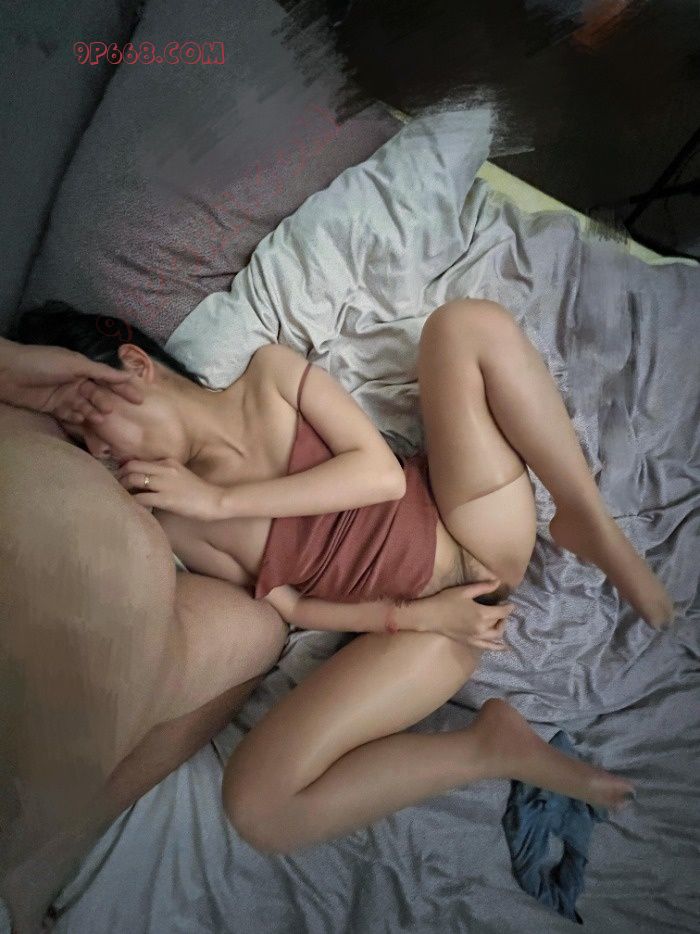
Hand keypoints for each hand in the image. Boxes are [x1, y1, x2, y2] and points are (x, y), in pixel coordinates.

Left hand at [0, 341, 143, 417]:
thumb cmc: (43, 362)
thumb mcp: (74, 364)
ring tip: (99, 420)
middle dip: (106, 404)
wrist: (7, 372)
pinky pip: (70, 415)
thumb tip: (128, 374)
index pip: (109, 379)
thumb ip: (101, 372)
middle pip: (97, 395)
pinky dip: (77, 419)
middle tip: (112, 412)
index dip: (124, 388)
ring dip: (92, 413)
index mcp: (83, 368)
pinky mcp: (53, 407)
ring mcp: (65, 395)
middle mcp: (76, 381)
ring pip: (85, 407)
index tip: (140, 400)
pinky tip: (82, 422)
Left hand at [115, 457, 222, 519]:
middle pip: (131, 467)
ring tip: (121, 497)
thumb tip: (147, 483)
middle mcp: (164, 469)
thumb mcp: (181, 476)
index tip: (122, 478)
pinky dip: (132, 502)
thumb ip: (165, 475)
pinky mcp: (165, 499)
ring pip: (133, 480)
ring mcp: (164, 483)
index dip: (126, 470)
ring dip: (123, 489)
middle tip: (117, 488)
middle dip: (120, 477)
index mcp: (168, 462)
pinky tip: (130, 507)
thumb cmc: (200, 492)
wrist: (216, 500)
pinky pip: (140, 498)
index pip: (139, 461)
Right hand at [419, 579, 515, 650]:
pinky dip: (497, 647)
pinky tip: (505, 647)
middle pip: (500, 623)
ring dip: (501, 627)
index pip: (502, 612)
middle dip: (504, 616)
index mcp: (482, 613)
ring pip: (496, 635)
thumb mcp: (465, 591)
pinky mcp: (471, 642)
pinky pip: (488, 647)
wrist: (430, 616)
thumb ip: (483, 587)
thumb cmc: (446, 600)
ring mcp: (476, 637)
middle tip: (502, 609)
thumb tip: (498, 582)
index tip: (510, 602)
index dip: (508, 607)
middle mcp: (482, 628)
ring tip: (499, 621)